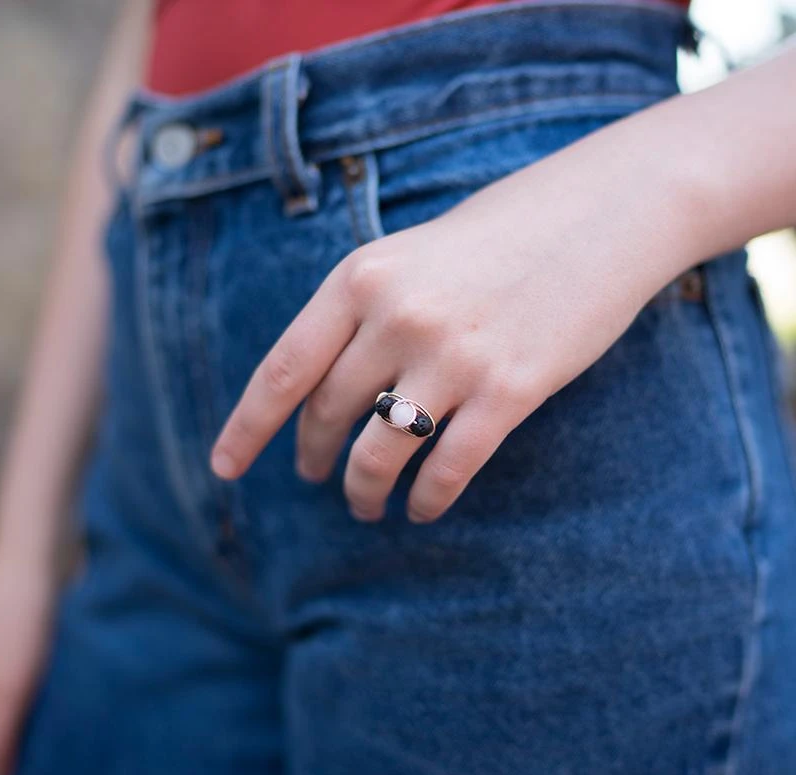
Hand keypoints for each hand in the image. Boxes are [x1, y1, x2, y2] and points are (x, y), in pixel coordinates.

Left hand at [211, 125, 694, 522]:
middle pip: (329, 413)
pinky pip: (450, 467)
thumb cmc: (503, 231)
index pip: (284, 369)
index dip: (248, 427)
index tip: (223, 468)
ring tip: (364, 506)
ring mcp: (454, 355)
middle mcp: (398, 317)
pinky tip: (421, 510)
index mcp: (362, 277)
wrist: (605, 211)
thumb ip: (365, 311)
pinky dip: (428, 499)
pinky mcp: (511, 389)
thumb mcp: (412, 254)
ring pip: (381, 452)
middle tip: (314, 478)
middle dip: (313, 458)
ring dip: (363, 491)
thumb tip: (328, 386)